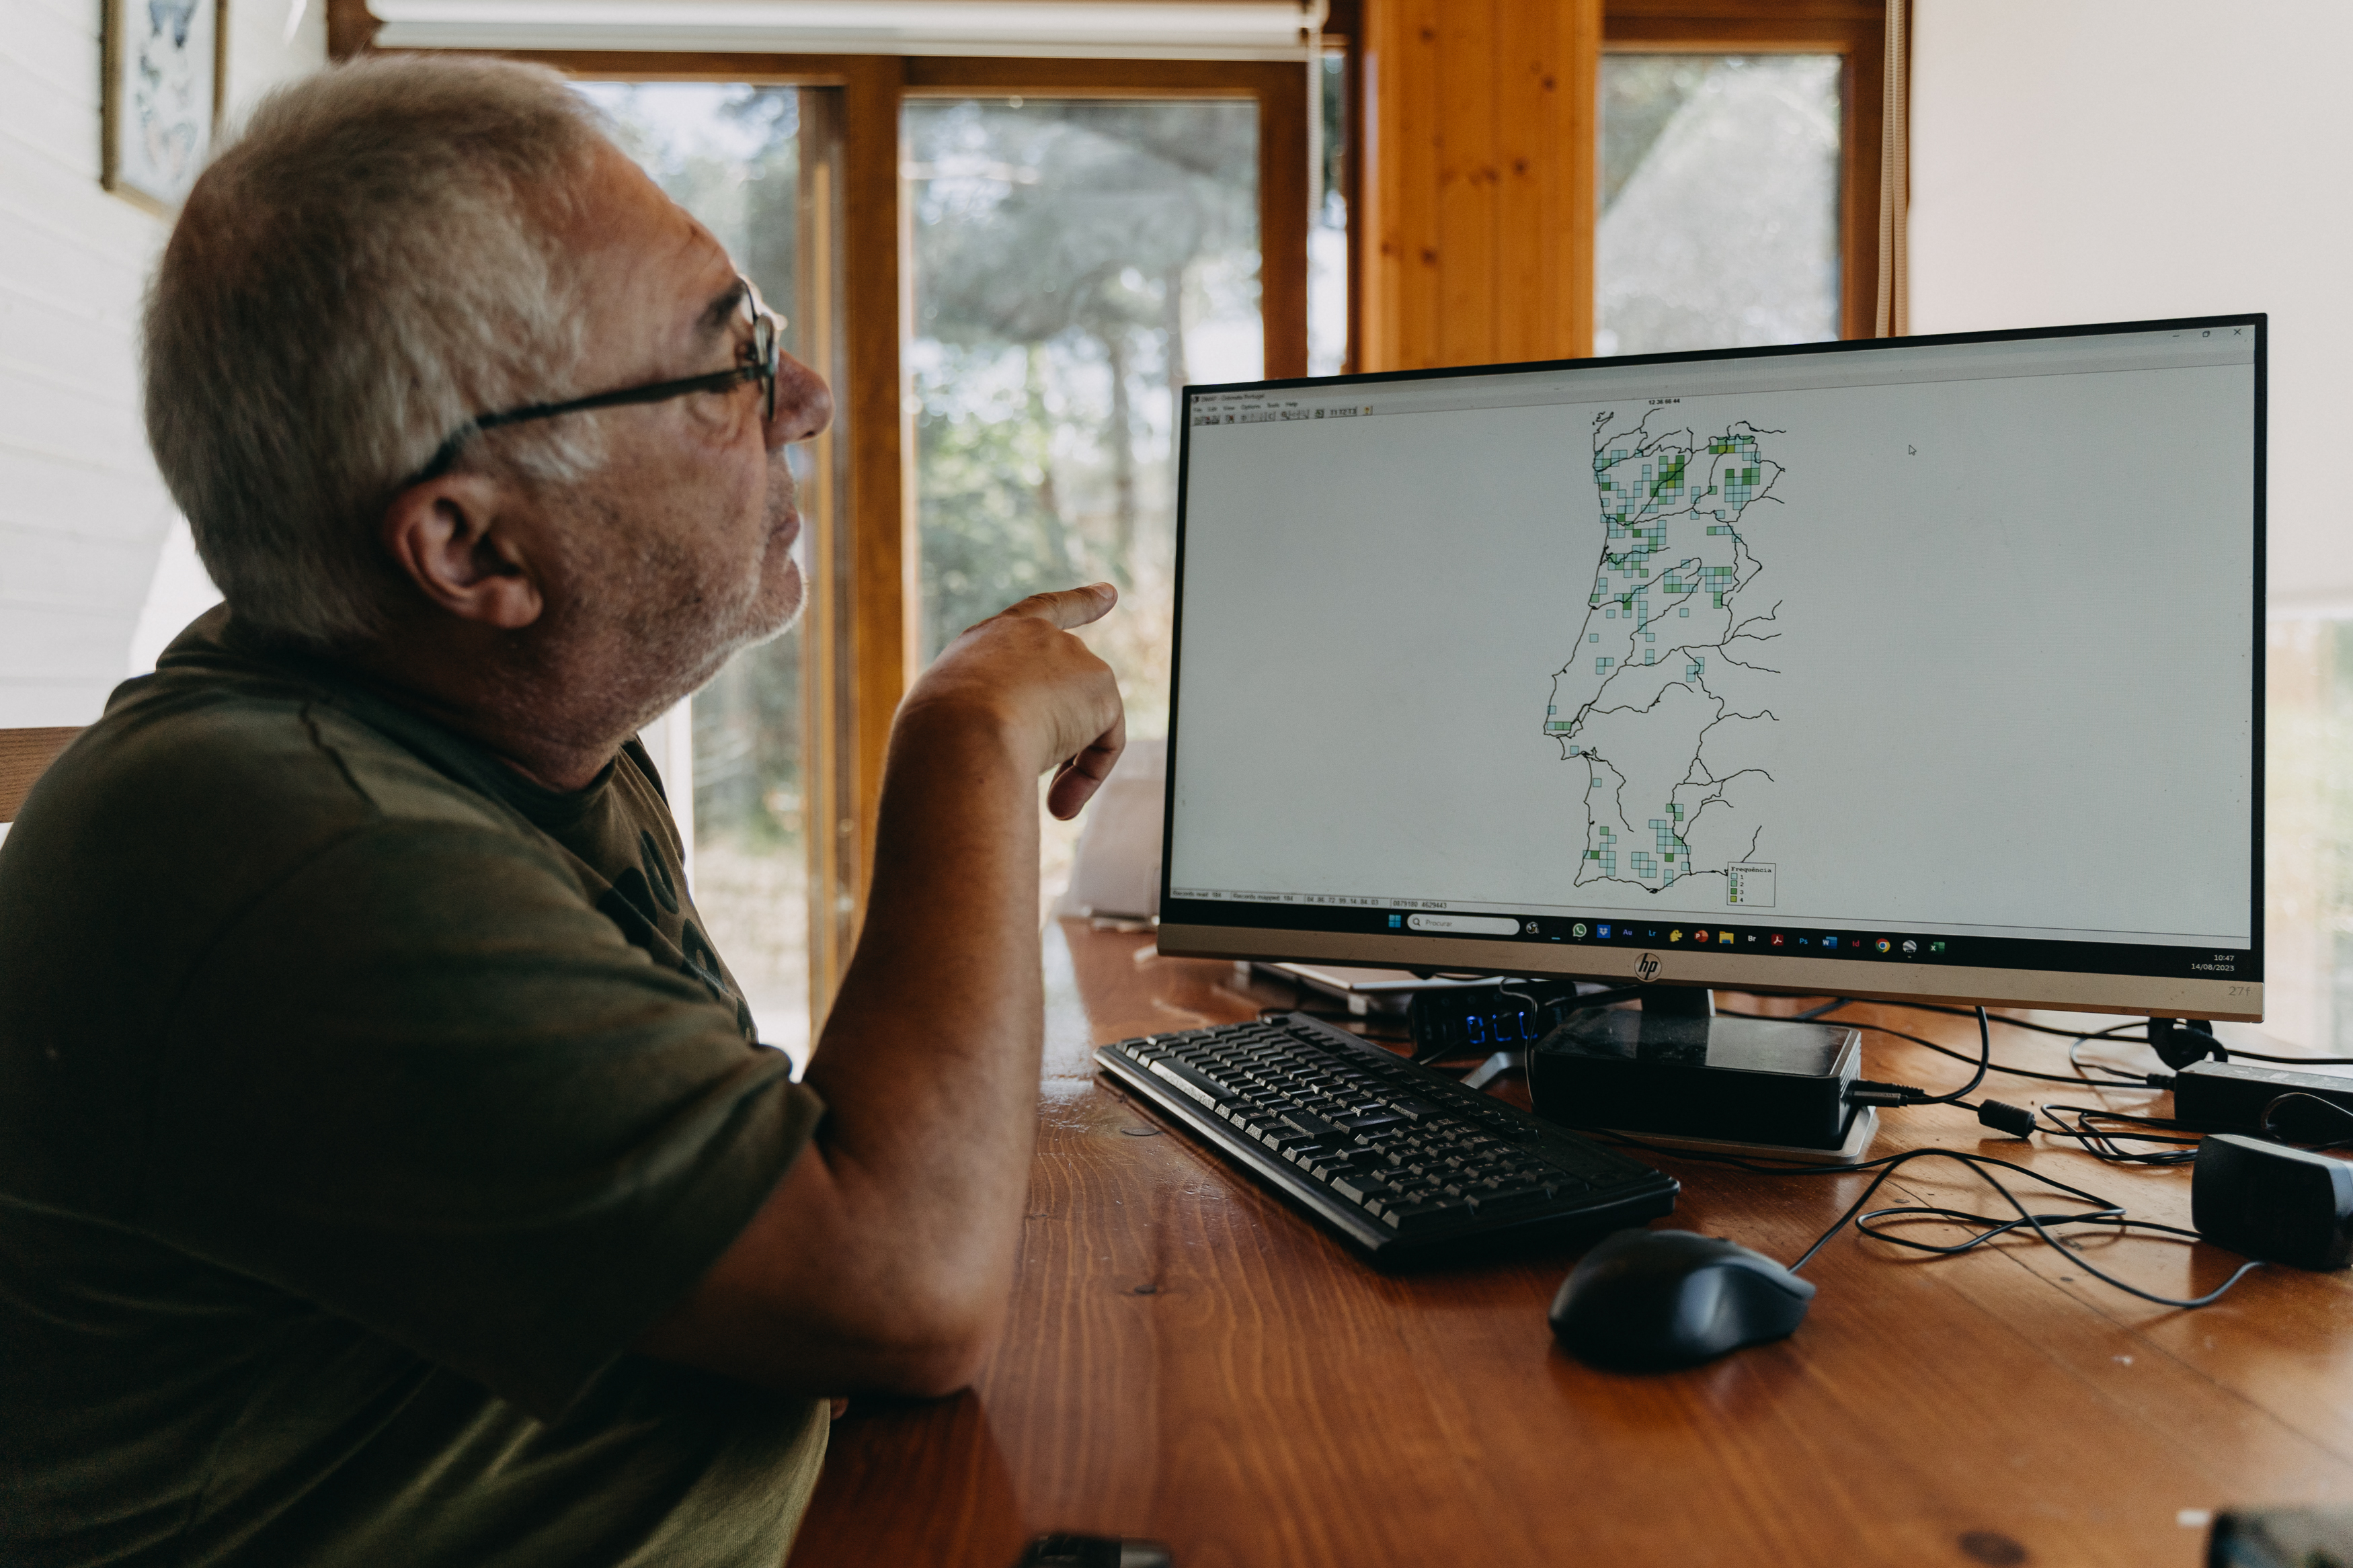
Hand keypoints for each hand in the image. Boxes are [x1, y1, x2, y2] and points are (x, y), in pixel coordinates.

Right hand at [904, 584, 1126, 819]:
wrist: (958, 731)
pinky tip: (1060, 801)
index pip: (1042, 612)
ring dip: (1069, 771)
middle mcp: (1037, 637)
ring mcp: (1072, 656)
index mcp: (991, 639)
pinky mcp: (1099, 686)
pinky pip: (1106, 744)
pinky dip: (1090, 776)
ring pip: (1085, 724)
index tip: (1110, 593)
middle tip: (1051, 799)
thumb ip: (983, 725)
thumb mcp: (948, 724)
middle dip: (1062, 745)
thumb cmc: (936, 738)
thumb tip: (1016, 755)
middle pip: (1067, 693)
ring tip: (1049, 802)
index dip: (1079, 604)